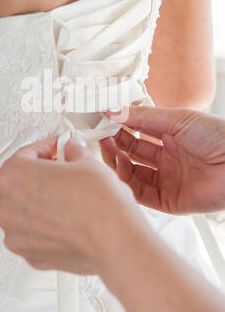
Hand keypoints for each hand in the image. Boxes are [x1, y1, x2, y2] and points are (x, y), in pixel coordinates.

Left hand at [0, 137, 135, 272]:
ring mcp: (15, 234)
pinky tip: (67, 220)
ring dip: (42, 203)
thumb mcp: (85, 161)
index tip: (58, 149)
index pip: (25, 154)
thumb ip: (72, 152)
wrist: (113, 238)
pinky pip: (34, 235)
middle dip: (41, 176)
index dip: (47, 149)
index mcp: (12, 176)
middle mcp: (5, 206)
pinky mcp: (29, 256)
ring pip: (24, 212)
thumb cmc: (96, 201)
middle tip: (64, 172)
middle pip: (19, 184)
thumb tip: (72, 151)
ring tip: (67, 198)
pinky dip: (47, 227)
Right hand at [101, 106, 224, 213]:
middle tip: (99, 133)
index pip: (137, 131)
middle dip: (114, 142)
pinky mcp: (168, 200)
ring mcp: (166, 179)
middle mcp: (166, 158)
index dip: (120, 125)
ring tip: (107, 147)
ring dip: (117, 160)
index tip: (101, 118)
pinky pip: (140, 193)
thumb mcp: (177, 119)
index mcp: (170, 136)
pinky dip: (127, 180)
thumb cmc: (218, 136)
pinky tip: (121, 165)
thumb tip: (113, 110)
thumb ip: (143, 117)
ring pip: (132, 173)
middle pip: (131, 152)